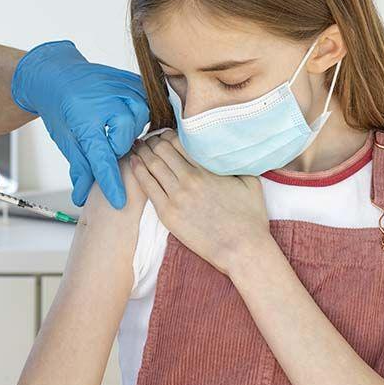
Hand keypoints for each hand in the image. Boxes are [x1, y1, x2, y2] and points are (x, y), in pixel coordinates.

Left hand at [12, 41, 149, 208]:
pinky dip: (137, 111)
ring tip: (112, 124)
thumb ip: (79, 167)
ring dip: (128, 129)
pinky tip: (124, 112)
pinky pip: (146, 102)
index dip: (111, 183)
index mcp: (85, 120)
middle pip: (126, 141)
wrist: (56, 73)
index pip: (103, 160)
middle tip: (102, 139)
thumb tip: (82, 196)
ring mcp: (121, 89)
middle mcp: (107, 103)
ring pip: (140, 121)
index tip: (120, 201)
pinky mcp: (130, 81)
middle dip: (115, 147)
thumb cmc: (58, 106)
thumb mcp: (64, 139)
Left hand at [130, 130, 272, 275]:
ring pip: (152, 165)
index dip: (168, 135)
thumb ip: (236, 162)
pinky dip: (138, 172)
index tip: (165, 135)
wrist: (242, 249)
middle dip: (153, 142)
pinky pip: (147, 187)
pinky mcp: (168, 215)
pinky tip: (133, 163)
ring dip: (143, 153)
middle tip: (149, 141)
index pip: (179, 141)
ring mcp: (177, 197)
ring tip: (137, 148)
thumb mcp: (250, 181)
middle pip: (162, 150)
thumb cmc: (250, 218)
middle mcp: (190, 179)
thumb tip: (229, 149)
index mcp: (208, 169)